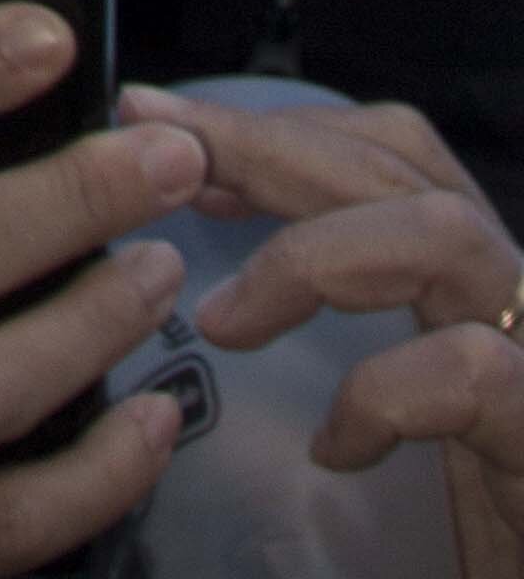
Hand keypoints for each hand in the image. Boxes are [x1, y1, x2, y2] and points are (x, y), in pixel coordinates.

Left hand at [125, 85, 523, 578]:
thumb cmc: (469, 517)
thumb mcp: (408, 400)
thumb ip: (348, 317)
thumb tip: (212, 267)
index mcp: (474, 281)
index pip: (387, 152)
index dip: (277, 127)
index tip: (165, 126)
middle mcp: (516, 294)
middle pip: (397, 167)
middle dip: (263, 149)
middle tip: (156, 143)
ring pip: (440, 232)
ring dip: (310, 256)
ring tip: (222, 322)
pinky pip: (471, 370)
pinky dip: (383, 392)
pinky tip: (334, 448)